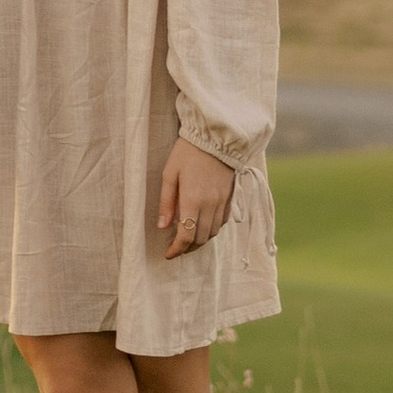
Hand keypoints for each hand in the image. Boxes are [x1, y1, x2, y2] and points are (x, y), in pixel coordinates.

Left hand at [158, 140, 236, 254]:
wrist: (216, 137)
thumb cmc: (187, 152)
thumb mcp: (169, 173)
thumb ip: (166, 202)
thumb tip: (162, 226)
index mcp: (193, 200)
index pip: (186, 236)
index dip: (177, 249)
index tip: (168, 254)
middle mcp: (210, 205)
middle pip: (200, 238)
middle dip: (187, 248)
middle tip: (176, 248)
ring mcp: (222, 202)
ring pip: (212, 233)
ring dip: (200, 240)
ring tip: (188, 239)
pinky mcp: (230, 198)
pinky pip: (222, 222)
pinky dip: (212, 229)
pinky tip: (203, 226)